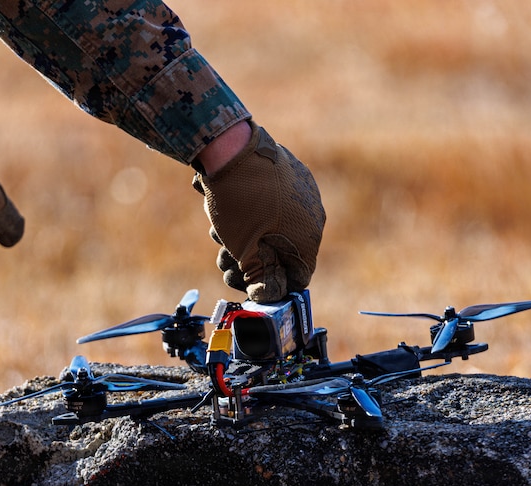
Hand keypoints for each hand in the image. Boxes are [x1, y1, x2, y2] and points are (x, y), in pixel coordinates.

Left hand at [193, 122, 323, 302]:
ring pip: (271, 227)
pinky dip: (249, 212)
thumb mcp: (244, 250)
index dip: (271, 285)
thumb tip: (267, 295)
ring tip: (218, 229)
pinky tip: (224, 207)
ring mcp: (300, 189)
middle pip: (281, 252)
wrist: (228, 145)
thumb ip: (258, 277)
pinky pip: (269, 203)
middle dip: (250, 260)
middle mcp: (312, 213)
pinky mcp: (286, 171)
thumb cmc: (239, 203)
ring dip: (244, 236)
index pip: (298, 277)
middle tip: (224, 259)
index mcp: (309, 236)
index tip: (247, 283)